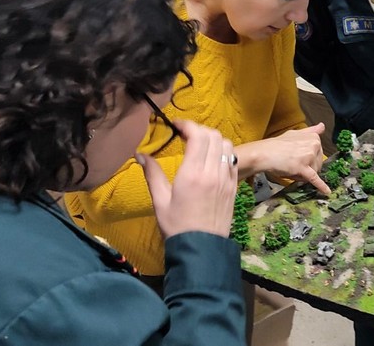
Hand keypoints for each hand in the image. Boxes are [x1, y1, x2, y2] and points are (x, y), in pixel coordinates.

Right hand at [137, 120, 237, 238]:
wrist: (202, 248)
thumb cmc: (177, 226)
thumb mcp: (160, 201)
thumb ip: (152, 174)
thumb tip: (140, 154)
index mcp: (193, 173)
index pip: (198, 135)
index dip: (187, 125)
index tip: (176, 126)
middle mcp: (213, 172)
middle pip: (214, 136)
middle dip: (200, 130)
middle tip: (186, 135)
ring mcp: (227, 178)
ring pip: (227, 145)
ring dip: (214, 139)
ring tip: (200, 145)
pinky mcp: (234, 186)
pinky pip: (233, 159)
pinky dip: (224, 152)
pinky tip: (212, 160)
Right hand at [238, 123, 329, 194]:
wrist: (265, 153)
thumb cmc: (278, 145)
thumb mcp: (296, 133)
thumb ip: (311, 130)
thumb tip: (322, 126)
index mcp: (314, 137)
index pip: (318, 153)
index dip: (309, 159)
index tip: (299, 158)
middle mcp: (314, 145)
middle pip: (318, 163)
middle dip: (308, 167)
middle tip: (294, 164)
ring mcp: (309, 156)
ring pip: (315, 171)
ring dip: (305, 174)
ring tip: (292, 169)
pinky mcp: (303, 168)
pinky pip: (314, 179)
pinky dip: (321, 186)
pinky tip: (327, 191)